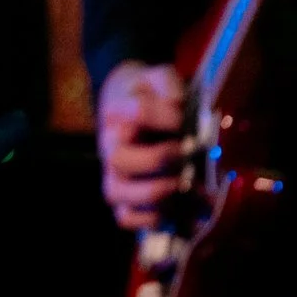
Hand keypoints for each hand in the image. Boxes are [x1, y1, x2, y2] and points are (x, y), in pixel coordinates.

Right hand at [97, 60, 186, 229]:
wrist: (132, 103)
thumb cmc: (149, 94)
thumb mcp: (159, 78)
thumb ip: (167, 84)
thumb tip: (178, 105)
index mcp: (117, 113)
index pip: (136, 112)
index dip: (165, 115)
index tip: (185, 117)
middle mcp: (110, 146)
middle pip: (120, 159)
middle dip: (158, 159)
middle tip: (185, 153)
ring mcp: (115, 174)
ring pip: (116, 192)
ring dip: (152, 193)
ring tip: (180, 185)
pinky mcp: (124, 198)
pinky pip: (126, 217)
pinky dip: (147, 219)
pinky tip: (171, 208)